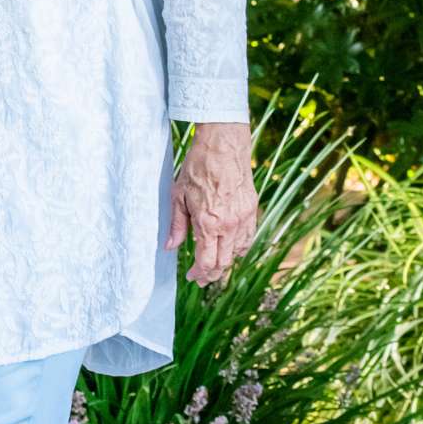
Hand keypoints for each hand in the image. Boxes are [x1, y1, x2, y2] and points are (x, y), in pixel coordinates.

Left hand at [166, 123, 257, 286]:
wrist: (223, 145)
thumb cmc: (197, 167)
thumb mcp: (178, 196)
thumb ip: (176, 225)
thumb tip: (170, 247)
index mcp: (209, 223)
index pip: (207, 262)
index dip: (200, 274)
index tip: (192, 277)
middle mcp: (229, 225)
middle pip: (224, 262)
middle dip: (212, 273)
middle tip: (202, 278)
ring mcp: (243, 218)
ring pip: (238, 252)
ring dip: (226, 261)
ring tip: (214, 264)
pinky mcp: (252, 210)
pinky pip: (249, 238)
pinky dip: (240, 248)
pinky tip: (231, 248)